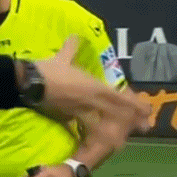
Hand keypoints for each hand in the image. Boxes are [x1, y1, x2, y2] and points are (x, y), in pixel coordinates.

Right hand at [34, 36, 152, 146]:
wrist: (30, 84)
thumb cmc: (49, 69)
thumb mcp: (62, 57)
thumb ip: (71, 48)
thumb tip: (75, 37)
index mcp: (94, 87)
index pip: (119, 97)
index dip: (134, 104)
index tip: (147, 110)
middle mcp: (90, 101)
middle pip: (116, 113)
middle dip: (132, 120)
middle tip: (145, 127)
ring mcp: (79, 111)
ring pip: (102, 124)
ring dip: (114, 131)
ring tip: (123, 139)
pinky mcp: (66, 117)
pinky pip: (83, 125)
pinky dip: (91, 131)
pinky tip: (95, 136)